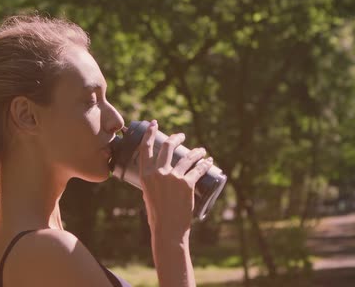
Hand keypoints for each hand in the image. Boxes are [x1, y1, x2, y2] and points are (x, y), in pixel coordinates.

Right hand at [138, 120, 212, 240]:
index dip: (150, 134)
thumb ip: (152, 183)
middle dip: (176, 138)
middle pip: (167, 148)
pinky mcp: (187, 184)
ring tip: (201, 151)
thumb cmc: (157, 216)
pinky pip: (198, 170)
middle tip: (181, 136)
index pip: (146, 149)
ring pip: (187, 157)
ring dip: (196, 152)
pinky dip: (205, 164)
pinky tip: (209, 161)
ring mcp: (173, 178)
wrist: (168, 229)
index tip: (154, 124)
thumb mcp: (148, 195)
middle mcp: (158, 173)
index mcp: (145, 175)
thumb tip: (159, 176)